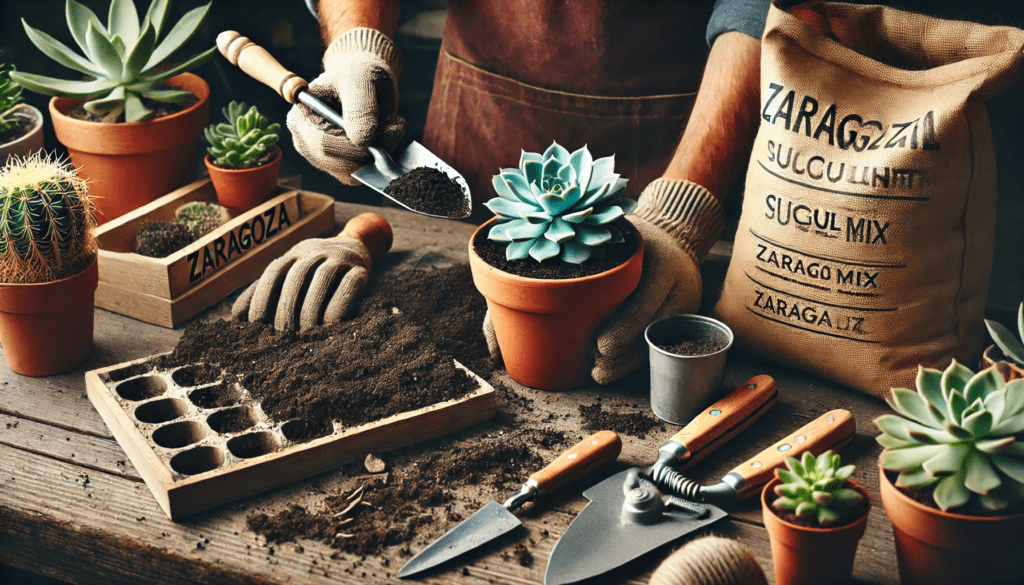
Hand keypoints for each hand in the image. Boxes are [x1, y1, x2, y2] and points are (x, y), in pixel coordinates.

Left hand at [232, 235, 371, 330]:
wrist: (359, 247)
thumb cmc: (317, 271)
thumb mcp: (292, 275)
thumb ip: (266, 291)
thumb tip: (236, 317)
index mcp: (294, 254)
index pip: (273, 271)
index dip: (261, 296)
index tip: (255, 323)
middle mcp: (314, 251)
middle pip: (297, 276)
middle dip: (287, 306)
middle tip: (283, 333)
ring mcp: (339, 257)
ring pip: (322, 278)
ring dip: (311, 307)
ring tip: (305, 332)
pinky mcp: (361, 269)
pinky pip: (349, 284)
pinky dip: (338, 304)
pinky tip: (330, 324)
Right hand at [287, 27, 404, 185]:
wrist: (367, 80)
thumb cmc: (358, 74)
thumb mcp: (360, 80)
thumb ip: (360, 108)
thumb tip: (361, 141)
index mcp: (301, 119)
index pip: (323, 145)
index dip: (355, 146)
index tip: (388, 128)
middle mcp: (307, 143)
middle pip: (338, 165)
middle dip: (372, 150)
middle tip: (396, 124)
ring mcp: (324, 158)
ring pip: (354, 173)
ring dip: (380, 153)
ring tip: (391, 125)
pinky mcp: (343, 166)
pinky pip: (364, 174)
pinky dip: (382, 160)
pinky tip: (388, 137)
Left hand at [591, 180, 724, 384]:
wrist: (678, 235)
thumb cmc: (635, 234)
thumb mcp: (619, 230)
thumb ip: (593, 245)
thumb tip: (552, 255)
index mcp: (662, 260)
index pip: (646, 300)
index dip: (625, 326)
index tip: (600, 346)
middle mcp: (679, 284)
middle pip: (652, 327)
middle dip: (624, 352)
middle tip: (595, 367)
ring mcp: (685, 302)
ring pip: (656, 339)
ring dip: (629, 361)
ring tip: (600, 374)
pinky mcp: (683, 315)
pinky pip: (660, 341)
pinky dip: (638, 357)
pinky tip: (616, 368)